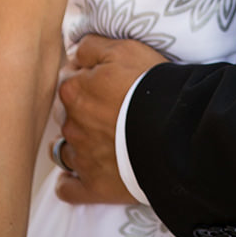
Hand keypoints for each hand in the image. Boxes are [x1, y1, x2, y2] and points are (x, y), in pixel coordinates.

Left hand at [55, 35, 167, 204]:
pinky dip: (70, 184)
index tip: (103, 82)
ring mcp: (81, 158)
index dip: (86, 79)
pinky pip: (68, 189)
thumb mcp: (124, 49)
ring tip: (95, 142)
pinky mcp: (93, 186)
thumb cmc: (150, 85)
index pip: (68, 81)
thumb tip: (74, 53)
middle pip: (66, 115)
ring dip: (73, 145)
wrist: (172, 130)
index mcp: (73, 91)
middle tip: (105, 110)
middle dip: (80, 112)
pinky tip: (77, 178)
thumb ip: (92, 47)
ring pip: (63, 150)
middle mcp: (71, 125)